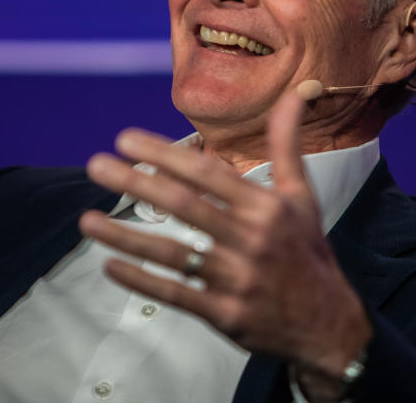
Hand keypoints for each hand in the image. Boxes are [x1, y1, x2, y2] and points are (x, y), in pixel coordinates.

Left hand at [79, 91, 371, 393]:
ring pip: (172, 252)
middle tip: (96, 166)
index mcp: (265, 208)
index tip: (125, 138)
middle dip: (136, 183)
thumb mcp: (301, 195)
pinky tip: (110, 265)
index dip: (164, 154)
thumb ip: (287, 143)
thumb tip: (299, 90)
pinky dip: (141, 279)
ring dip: (125, 235)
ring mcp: (236, 279)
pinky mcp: (225, 314)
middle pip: (183, 206)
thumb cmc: (307, 251)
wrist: (328, 325)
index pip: (206, 174)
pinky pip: (176, 294)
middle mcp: (250, 240)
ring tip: (87, 221)